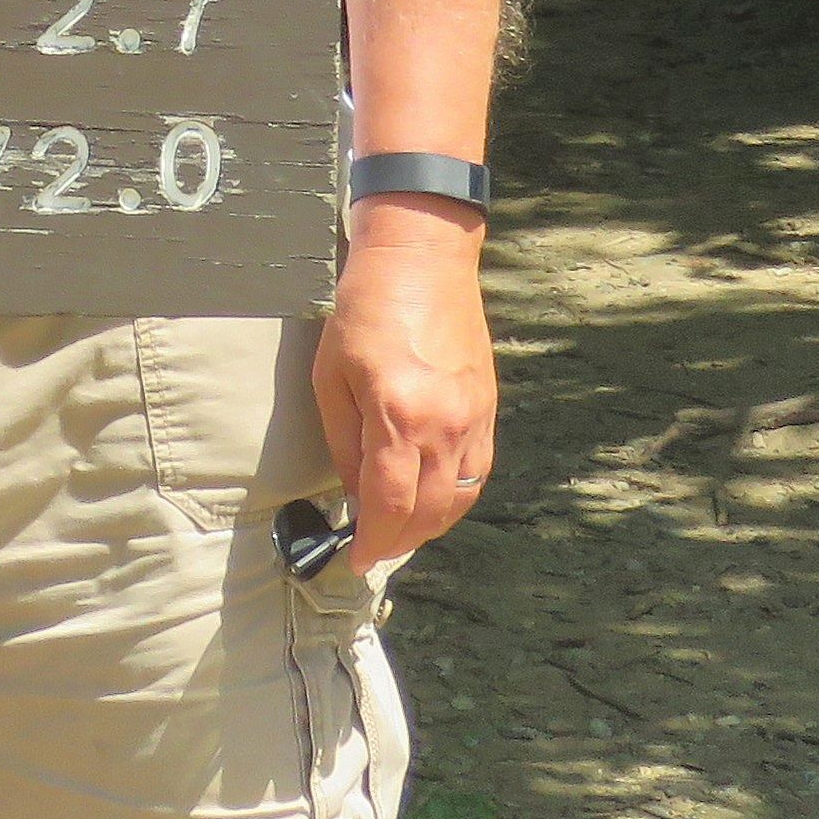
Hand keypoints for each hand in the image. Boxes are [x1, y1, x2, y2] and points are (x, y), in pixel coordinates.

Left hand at [311, 208, 496, 571]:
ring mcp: (473, 419)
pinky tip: (432, 498)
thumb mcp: (331, 378)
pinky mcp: (487, 409)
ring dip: (430, 525)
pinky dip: (454, 497)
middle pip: (430, 514)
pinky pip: (477, 473)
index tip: (355, 559)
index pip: (391, 506)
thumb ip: (344, 444)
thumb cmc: (364, 310)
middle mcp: (445, 426)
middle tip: (373, 550)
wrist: (422, 259)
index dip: (373, 543)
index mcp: (400, 417)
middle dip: (399, 542)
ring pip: (459, 499)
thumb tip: (355, 494)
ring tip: (400, 530)